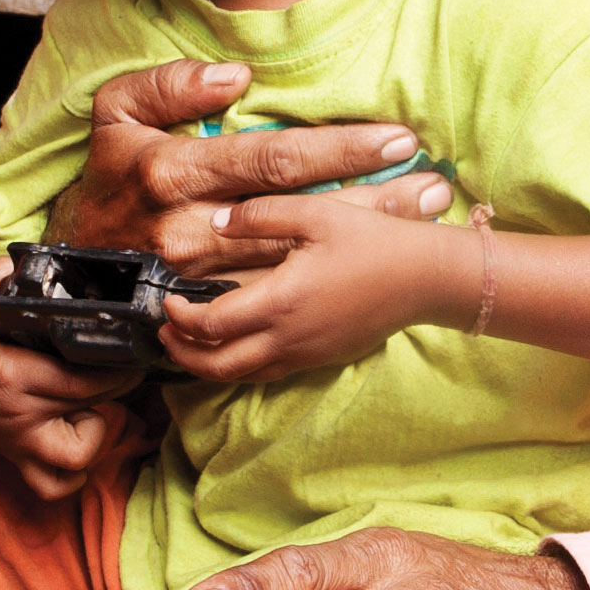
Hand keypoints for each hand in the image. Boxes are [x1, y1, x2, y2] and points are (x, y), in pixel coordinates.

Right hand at [0, 254, 142, 503]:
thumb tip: (30, 257)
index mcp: (11, 374)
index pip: (80, 379)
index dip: (116, 368)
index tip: (131, 350)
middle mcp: (19, 413)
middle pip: (91, 410)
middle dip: (120, 388)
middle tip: (128, 366)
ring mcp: (19, 440)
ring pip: (77, 457)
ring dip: (100, 435)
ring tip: (97, 406)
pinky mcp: (15, 456)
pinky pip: (53, 484)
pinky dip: (74, 473)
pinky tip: (77, 440)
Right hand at [45, 56, 451, 272]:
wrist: (69, 263)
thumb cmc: (108, 176)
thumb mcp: (115, 113)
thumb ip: (169, 84)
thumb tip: (234, 76)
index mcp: (173, 172)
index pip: (272, 158)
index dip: (338, 148)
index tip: (394, 138)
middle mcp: (191, 229)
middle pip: (299, 213)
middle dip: (371, 198)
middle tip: (432, 184)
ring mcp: (203, 278)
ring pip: (299, 258)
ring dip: (364, 238)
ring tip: (424, 219)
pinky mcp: (211, 310)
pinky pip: (278, 295)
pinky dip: (332, 279)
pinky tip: (377, 267)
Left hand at [161, 193, 471, 390]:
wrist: (426, 278)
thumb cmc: (373, 241)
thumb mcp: (315, 213)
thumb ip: (261, 215)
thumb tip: (218, 222)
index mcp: (280, 301)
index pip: (210, 323)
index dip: (180, 316)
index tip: (167, 299)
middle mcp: (288, 337)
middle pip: (217, 365)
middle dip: (181, 353)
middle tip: (163, 331)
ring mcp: (305, 354)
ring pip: (240, 375)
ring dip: (206, 365)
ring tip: (188, 343)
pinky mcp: (320, 359)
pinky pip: (266, 372)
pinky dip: (238, 365)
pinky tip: (232, 345)